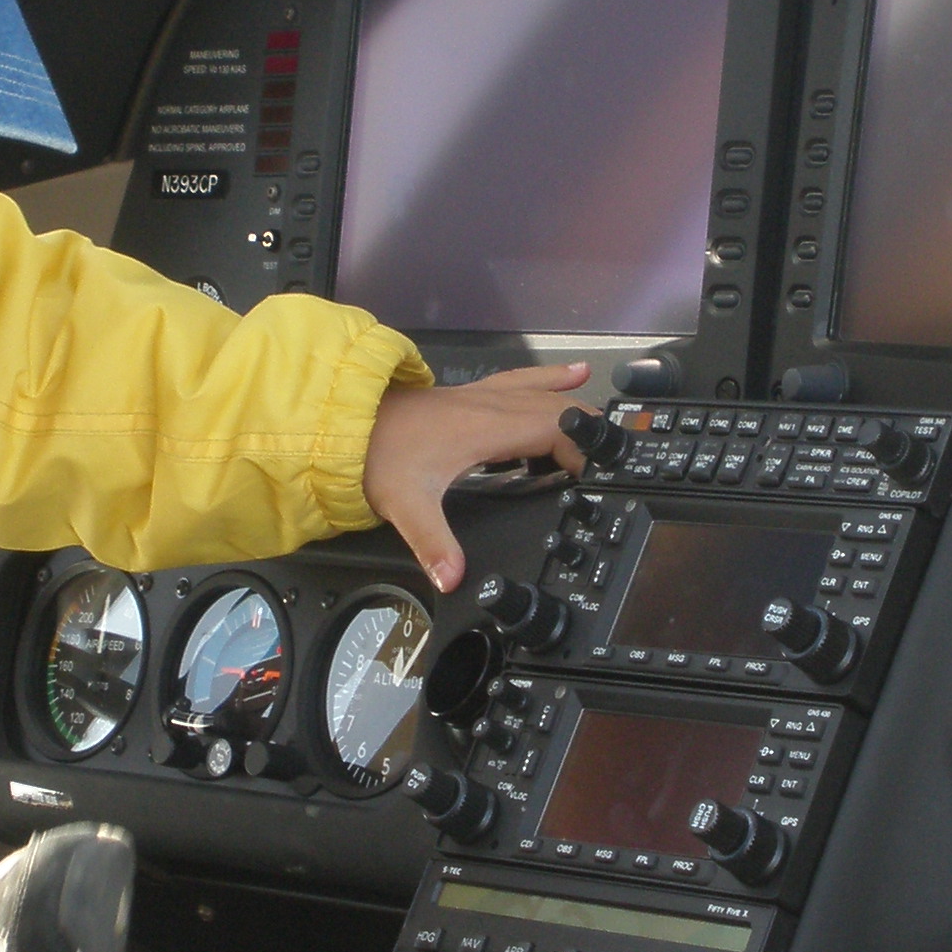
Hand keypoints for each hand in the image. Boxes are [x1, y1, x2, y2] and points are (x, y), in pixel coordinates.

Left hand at [364, 362, 593, 592]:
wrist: (341, 422)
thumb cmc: (374, 457)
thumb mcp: (406, 506)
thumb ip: (434, 543)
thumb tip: (453, 577)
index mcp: (485, 429)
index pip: (552, 428)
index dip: (579, 448)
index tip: (591, 475)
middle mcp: (486, 406)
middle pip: (551, 406)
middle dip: (584, 425)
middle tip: (610, 448)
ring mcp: (475, 397)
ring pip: (534, 389)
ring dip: (566, 396)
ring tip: (595, 395)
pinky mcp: (463, 397)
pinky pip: (514, 382)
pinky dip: (543, 379)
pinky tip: (558, 374)